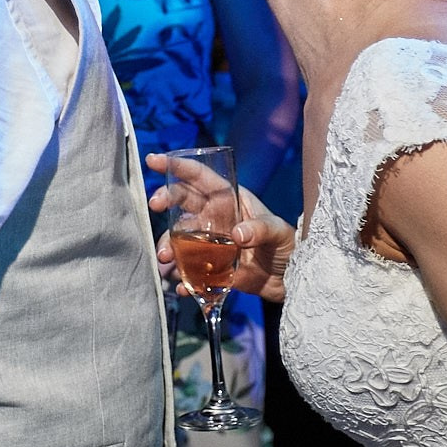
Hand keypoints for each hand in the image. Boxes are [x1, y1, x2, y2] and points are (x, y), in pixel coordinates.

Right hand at [147, 153, 296, 303]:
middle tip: (155, 205)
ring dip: (168, 246)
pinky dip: (183, 279)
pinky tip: (183, 286)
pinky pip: (190, 271)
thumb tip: (237, 234)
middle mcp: (215, 218)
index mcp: (230, 199)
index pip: (200, 178)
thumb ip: (261, 229)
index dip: (178, 167)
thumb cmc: (288, 245)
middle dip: (164, 200)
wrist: (291, 279)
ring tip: (164, 258)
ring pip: (179, 238)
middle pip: (182, 203)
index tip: (155, 160)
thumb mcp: (278, 231)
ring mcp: (210, 243)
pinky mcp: (210, 268)